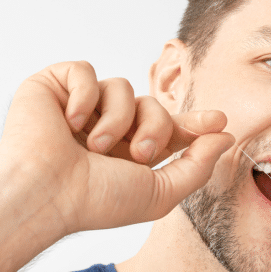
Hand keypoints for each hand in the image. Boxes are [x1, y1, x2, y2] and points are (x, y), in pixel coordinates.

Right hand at [0, 60, 234, 237]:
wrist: (46, 193)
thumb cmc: (95, 201)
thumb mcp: (159, 194)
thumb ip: (197, 167)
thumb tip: (224, 136)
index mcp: (127, 152)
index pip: (167, 128)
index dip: (194, 122)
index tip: (220, 121)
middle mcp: (104, 127)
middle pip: (152, 105)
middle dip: (156, 128)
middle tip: (140, 154)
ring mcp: (78, 106)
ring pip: (122, 86)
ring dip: (117, 119)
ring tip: (96, 147)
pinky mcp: (52, 88)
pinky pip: (85, 70)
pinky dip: (83, 95)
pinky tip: (70, 121)